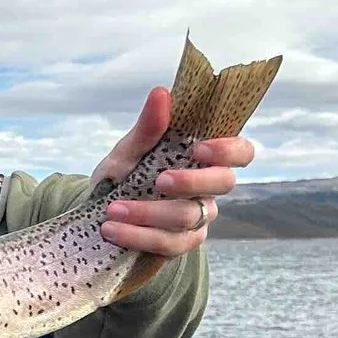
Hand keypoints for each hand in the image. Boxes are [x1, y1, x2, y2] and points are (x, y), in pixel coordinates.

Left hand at [90, 86, 253, 255]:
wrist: (97, 215)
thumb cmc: (122, 176)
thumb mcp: (128, 151)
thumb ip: (147, 128)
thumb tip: (161, 93)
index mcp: (203, 158)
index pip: (241, 151)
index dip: (229, 149)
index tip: (198, 147)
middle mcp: (208, 188)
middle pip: (224, 183)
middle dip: (191, 181)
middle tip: (158, 181)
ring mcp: (198, 218)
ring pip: (189, 216)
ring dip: (148, 213)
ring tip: (113, 209)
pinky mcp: (182, 244)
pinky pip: (169, 243)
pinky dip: (137, 236)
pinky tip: (112, 229)